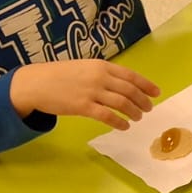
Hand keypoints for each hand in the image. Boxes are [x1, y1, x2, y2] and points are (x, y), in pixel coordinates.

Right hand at [9, 59, 159, 129]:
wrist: (35, 83)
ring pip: (122, 103)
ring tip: (138, 118)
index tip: (157, 93)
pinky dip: (119, 122)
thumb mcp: (84, 67)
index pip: (131, 76)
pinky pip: (108, 116)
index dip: (146, 85)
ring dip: (134, 112)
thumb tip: (123, 84)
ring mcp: (91, 92)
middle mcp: (99, 77)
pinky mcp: (83, 107)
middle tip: (148, 109)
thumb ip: (102, 74)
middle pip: (130, 91)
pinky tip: (124, 126)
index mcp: (101, 66)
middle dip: (143, 101)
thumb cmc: (59, 76)